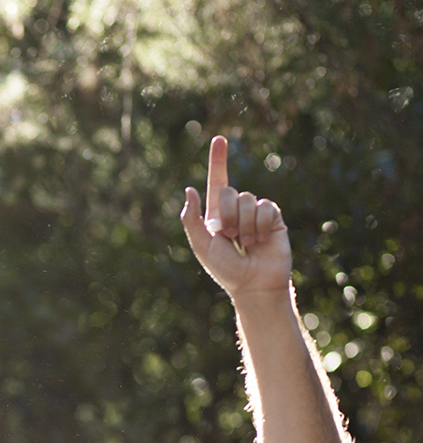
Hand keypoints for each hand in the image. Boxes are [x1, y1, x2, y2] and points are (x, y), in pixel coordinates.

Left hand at [179, 136, 292, 297]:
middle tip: (231, 238)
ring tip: (247, 244)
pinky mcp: (274, 218)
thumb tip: (189, 190)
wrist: (255, 284)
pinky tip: (262, 240)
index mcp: (216, 215)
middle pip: (229, 192)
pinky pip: (266, 208)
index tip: (219, 139)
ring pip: (247, 200)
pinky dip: (261, 225)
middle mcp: (236, 211)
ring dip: (245, 225)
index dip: (218, 161)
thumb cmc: (226, 269)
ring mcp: (255, 213)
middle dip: (228, 216)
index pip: (217, 182)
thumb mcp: (202, 246)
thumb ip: (192, 219)